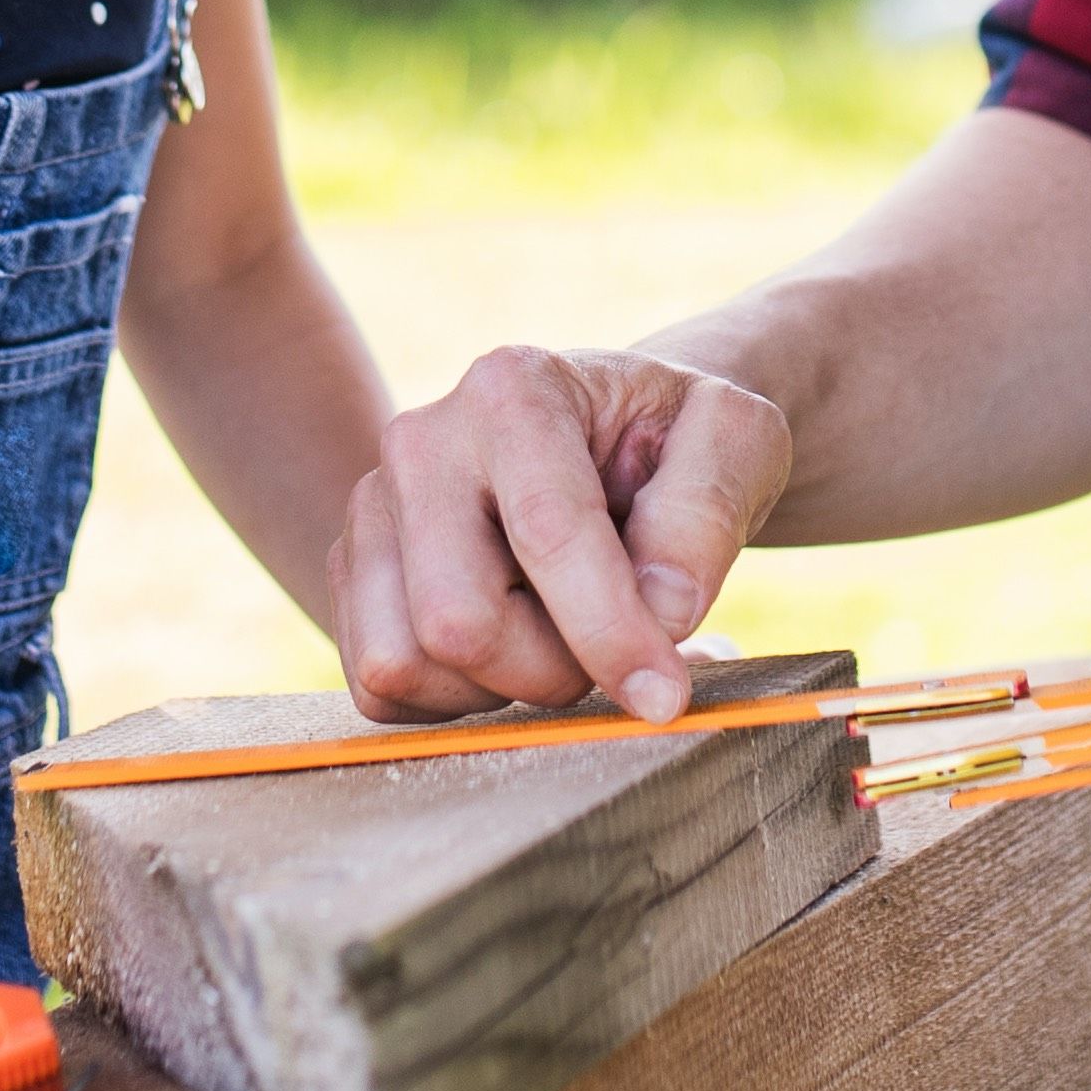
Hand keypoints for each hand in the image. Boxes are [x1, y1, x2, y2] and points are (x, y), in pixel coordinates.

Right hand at [333, 344, 790, 723]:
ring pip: (405, 662)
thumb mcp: (737, 442)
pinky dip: (454, 701)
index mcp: (514, 389)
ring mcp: (373, 507)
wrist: (613, 443)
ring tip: (561, 642)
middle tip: (613, 651)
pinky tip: (511, 653)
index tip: (665, 697)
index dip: (610, 633)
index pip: (548, 534)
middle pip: (457, 619)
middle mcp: (422, 440)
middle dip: (552, 670)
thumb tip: (660, 609)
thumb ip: (708, 511)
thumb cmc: (676, 442)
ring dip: (503, 689)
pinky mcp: (353, 572)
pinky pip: (380, 687)